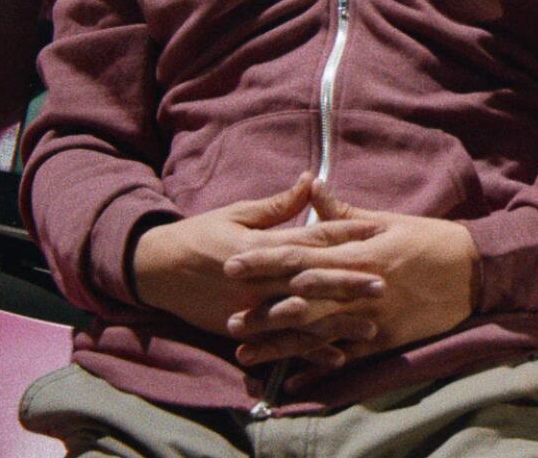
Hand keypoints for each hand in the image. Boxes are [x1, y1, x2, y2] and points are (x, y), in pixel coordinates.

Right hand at [130, 173, 384, 347]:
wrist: (155, 269)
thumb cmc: (201, 234)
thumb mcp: (238, 213)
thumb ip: (278, 204)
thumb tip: (312, 179)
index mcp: (259, 245)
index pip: (308, 238)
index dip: (344, 235)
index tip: (376, 233)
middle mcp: (257, 279)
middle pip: (310, 281)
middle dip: (347, 283)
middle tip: (383, 285)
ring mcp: (249, 308)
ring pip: (300, 317)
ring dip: (336, 323)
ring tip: (371, 328)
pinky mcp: (242, 328)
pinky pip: (280, 343)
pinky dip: (308, 353)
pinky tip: (336, 359)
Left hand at [222, 181, 478, 378]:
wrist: (474, 272)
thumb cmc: (429, 240)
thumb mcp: (388, 220)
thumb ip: (343, 211)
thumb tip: (310, 186)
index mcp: (359, 252)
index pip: (302, 256)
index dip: (264, 261)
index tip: (232, 264)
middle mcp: (361, 288)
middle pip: (302, 299)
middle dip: (263, 309)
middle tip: (230, 316)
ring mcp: (372, 317)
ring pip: (318, 333)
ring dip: (280, 343)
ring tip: (247, 350)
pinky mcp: (385, 340)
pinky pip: (345, 356)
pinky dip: (318, 368)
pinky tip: (292, 378)